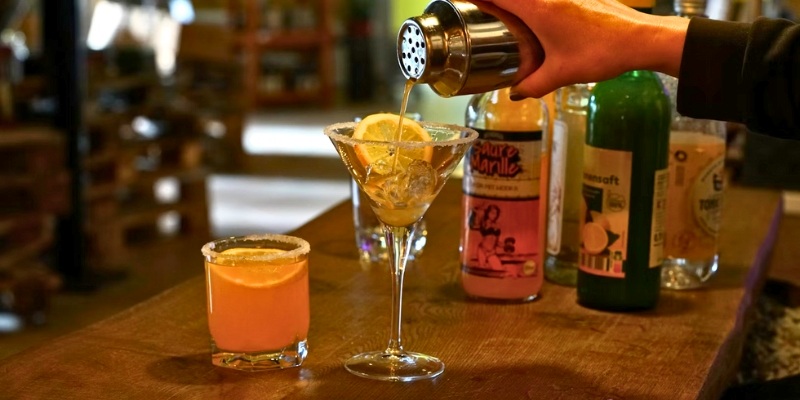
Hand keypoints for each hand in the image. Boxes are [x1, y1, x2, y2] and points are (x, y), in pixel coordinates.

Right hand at [472, 0, 689, 97]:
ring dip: (513, 2)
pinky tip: (534, 18)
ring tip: (500, 13)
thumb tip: (516, 93)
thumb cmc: (602, 52)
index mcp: (538, 7)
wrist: (642, 39)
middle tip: (475, 8)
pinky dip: (531, 3)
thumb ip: (534, 84)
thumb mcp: (562, 74)